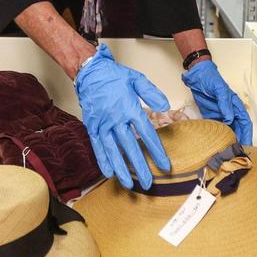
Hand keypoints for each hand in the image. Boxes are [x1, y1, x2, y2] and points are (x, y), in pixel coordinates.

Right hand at [74, 43, 171, 189]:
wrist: (90, 72)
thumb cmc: (115, 76)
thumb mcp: (137, 79)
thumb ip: (152, 93)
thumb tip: (165, 106)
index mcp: (130, 108)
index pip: (147, 134)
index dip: (156, 151)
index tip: (164, 165)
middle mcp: (116, 119)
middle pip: (130, 147)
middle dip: (140, 167)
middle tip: (148, 183)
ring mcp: (102, 124)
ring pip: (113, 150)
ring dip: (121, 169)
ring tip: (128, 184)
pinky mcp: (92, 126)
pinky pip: (97, 146)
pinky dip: (103, 160)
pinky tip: (108, 172)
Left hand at [182, 60, 252, 144]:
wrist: (197, 77)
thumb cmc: (211, 79)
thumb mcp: (219, 89)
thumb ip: (224, 103)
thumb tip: (229, 118)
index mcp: (236, 106)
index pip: (245, 123)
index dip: (247, 134)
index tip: (246, 145)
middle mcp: (230, 113)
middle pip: (238, 130)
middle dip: (239, 141)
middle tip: (236, 154)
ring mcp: (221, 116)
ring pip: (228, 131)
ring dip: (228, 141)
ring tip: (227, 152)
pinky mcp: (211, 117)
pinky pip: (216, 129)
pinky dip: (217, 137)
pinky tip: (216, 145)